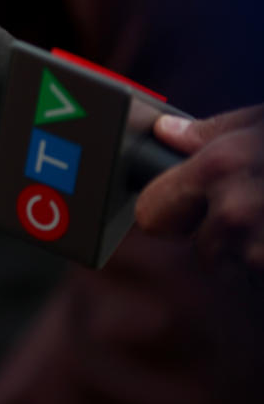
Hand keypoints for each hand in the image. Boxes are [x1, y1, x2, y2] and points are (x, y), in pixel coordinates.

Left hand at [135, 105, 263, 270]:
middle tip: (247, 209)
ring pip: (233, 262)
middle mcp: (232, 212)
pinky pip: (257, 272)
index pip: (150, 212)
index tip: (184, 203)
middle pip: (199, 244)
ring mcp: (257, 250)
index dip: (166, 207)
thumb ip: (214, 131)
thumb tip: (167, 131)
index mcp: (219, 167)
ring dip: (249, 249)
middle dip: (215, 233)